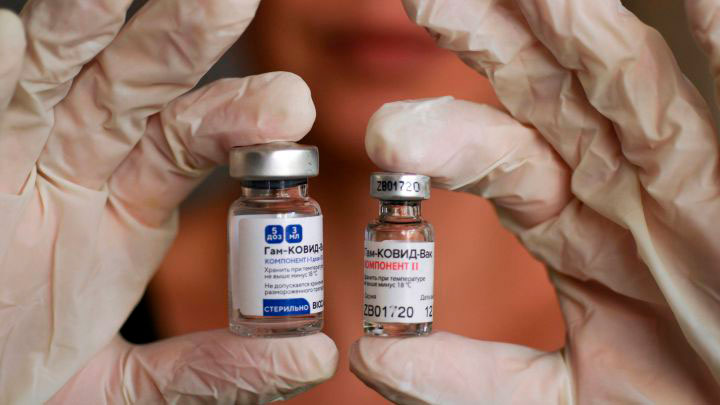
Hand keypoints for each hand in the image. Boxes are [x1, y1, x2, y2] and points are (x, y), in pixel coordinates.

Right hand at [0, 1, 335, 402]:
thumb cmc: (23, 378)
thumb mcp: (122, 387)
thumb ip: (212, 371)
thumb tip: (315, 355)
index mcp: (126, 206)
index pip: (192, 140)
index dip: (239, 119)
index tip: (291, 108)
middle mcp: (74, 163)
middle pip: (139, 85)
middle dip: (183, 41)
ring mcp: (9, 150)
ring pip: (56, 70)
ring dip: (87, 24)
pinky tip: (7, 38)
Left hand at [352, 0, 719, 402]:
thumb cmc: (684, 404)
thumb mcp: (572, 402)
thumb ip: (474, 381)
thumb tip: (374, 354)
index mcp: (574, 226)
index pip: (496, 159)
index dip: (443, 139)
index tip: (384, 138)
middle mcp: (621, 179)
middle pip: (544, 90)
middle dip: (489, 39)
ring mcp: (689, 162)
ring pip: (622, 71)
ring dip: (573, 19)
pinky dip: (710, 28)